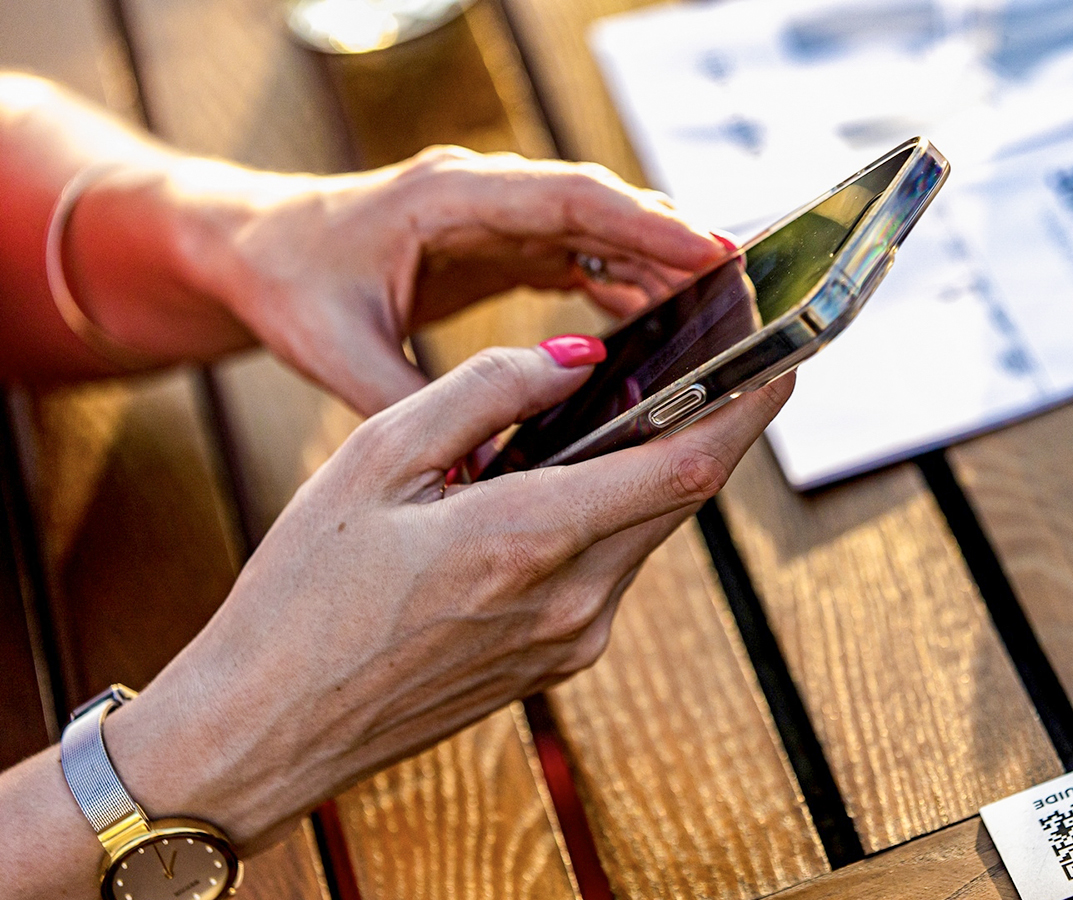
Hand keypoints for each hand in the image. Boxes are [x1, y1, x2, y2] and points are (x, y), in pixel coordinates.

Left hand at [71, 146, 729, 414]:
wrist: (246, 248)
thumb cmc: (286, 284)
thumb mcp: (339, 349)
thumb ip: (418, 401)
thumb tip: (496, 455)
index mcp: (448, 199)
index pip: (572, 200)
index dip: (649, 228)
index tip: (715, 253)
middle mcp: (485, 194)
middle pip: (607, 210)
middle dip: (680, 247)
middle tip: (750, 291)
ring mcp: (499, 215)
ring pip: (604, 233)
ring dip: (662, 269)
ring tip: (723, 317)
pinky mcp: (503, 242)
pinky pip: (584, 257)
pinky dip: (626, 286)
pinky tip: (661, 329)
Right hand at [100, 343, 792, 853]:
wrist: (265, 731)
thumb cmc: (301, 592)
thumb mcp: (374, 460)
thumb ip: (487, 392)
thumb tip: (582, 358)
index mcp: (529, 539)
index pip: (686, 463)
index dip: (750, 404)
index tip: (787, 352)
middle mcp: (574, 601)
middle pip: (681, 494)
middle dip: (714, 422)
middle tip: (722, 355)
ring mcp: (573, 641)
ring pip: (648, 531)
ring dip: (655, 467)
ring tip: (637, 403)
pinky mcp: (560, 663)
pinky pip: (612, 569)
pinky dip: (612, 515)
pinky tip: (571, 481)